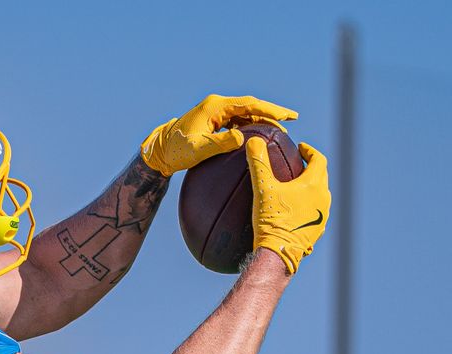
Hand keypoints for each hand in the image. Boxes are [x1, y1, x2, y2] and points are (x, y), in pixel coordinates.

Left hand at [140, 94, 296, 176]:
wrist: (160, 152)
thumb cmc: (176, 152)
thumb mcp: (197, 150)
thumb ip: (219, 144)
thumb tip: (241, 138)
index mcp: (215, 106)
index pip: (249, 104)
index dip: (270, 109)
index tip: (287, 116)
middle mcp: (217, 105)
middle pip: (251, 105)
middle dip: (271, 112)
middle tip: (292, 120)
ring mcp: (216, 112)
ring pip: (245, 113)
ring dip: (262, 119)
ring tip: (280, 129)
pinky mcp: (215, 121)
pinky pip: (238, 121)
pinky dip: (251, 126)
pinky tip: (260, 135)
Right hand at [247, 137, 330, 274]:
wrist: (278, 255)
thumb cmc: (273, 221)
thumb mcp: (263, 189)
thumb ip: (259, 164)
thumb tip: (253, 141)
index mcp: (314, 184)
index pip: (318, 159)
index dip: (310, 151)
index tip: (301, 149)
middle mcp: (323, 199)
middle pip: (322, 176)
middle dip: (312, 168)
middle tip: (299, 166)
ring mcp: (322, 218)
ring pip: (320, 196)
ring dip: (311, 189)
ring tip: (298, 189)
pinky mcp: (316, 233)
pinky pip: (315, 215)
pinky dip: (308, 209)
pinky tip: (297, 214)